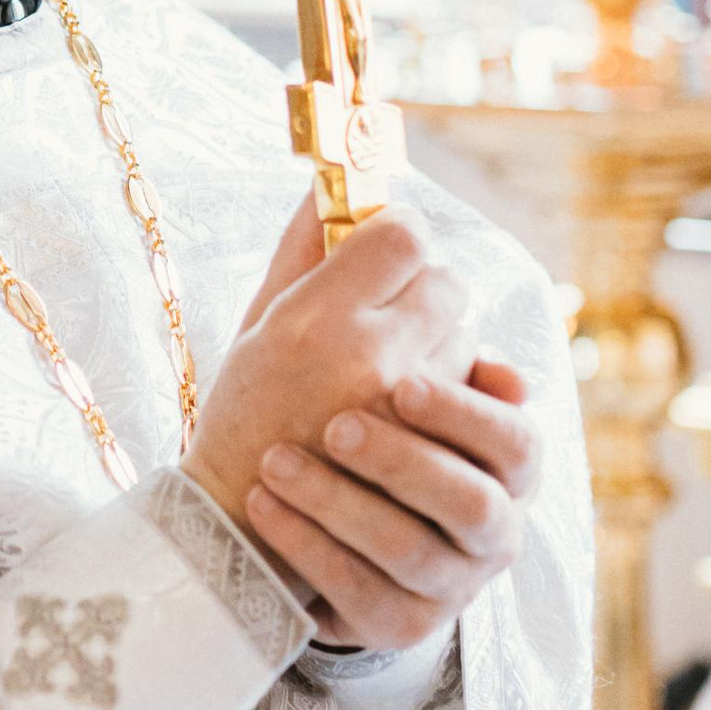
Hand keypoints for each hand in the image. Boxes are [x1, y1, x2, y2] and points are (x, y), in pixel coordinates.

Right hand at [185, 204, 471, 556]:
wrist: (241, 523)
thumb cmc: (243, 413)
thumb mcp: (257, 324)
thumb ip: (300, 252)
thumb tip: (324, 186)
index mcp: (314, 314)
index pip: (403, 235)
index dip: (398, 238)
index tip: (384, 253)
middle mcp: (366, 354)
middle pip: (447, 283)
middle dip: (426, 292)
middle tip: (392, 315)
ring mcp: (404, 410)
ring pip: (466, 339)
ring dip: (442, 346)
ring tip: (393, 374)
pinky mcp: (428, 454)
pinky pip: (470, 396)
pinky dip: (452, 398)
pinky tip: (411, 413)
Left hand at [245, 359, 539, 650]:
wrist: (341, 533)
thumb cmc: (381, 437)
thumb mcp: (410, 394)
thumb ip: (437, 351)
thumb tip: (485, 340)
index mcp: (511, 471)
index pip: (515, 442)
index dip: (464, 414)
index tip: (401, 383)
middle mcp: (496, 534)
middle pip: (469, 502)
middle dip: (400, 461)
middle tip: (335, 427)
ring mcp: (452, 587)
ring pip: (407, 550)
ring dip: (337, 502)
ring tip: (276, 461)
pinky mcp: (401, 625)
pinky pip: (358, 592)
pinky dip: (307, 547)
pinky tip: (263, 505)